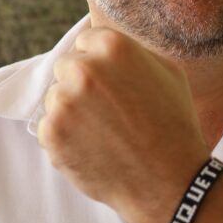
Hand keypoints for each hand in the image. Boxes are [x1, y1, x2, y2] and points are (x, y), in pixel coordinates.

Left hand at [37, 27, 208, 222]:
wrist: (168, 180)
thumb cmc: (174, 124)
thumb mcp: (168, 72)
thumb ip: (132, 52)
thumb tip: (106, 47)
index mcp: (112, 46)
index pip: (85, 42)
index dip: (99, 64)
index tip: (112, 84)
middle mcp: (83, 69)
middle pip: (65, 67)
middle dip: (81, 85)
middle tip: (106, 111)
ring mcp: (63, 102)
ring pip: (54, 98)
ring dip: (71, 112)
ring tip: (103, 133)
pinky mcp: (51, 133)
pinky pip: (48, 128)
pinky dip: (65, 139)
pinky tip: (93, 148)